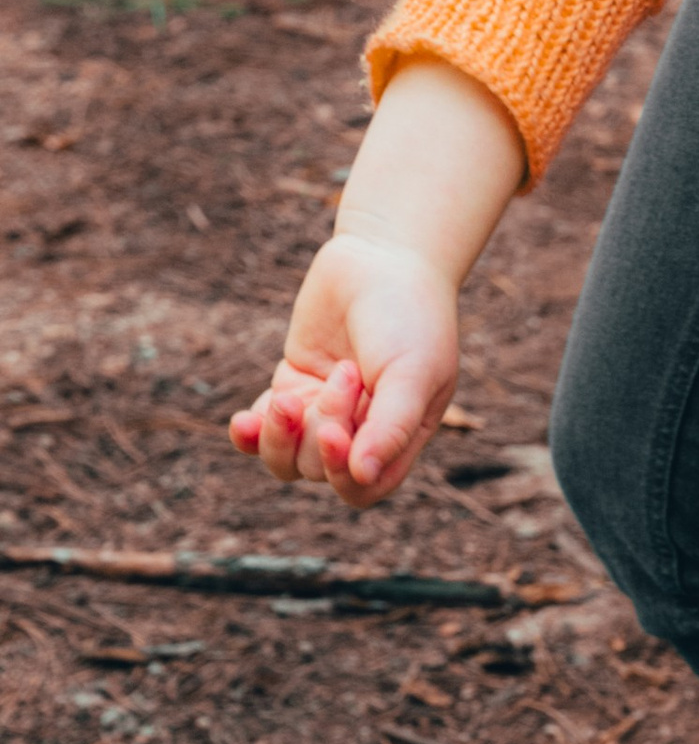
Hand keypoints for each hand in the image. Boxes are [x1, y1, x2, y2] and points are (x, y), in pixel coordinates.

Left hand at [229, 63, 526, 510]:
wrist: (381, 255)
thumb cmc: (409, 314)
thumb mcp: (411, 369)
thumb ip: (391, 427)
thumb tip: (359, 478)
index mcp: (400, 436)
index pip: (363, 487)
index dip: (342, 474)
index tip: (334, 433)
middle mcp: (360, 431)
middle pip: (321, 471)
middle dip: (321, 429)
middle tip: (343, 372)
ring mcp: (323, 411)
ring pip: (285, 460)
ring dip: (278, 436)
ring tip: (285, 396)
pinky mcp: (292, 386)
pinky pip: (260, 432)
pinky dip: (248, 433)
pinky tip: (243, 421)